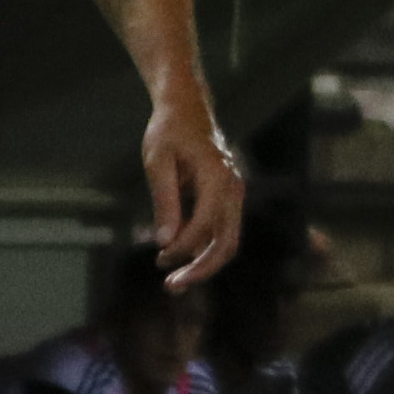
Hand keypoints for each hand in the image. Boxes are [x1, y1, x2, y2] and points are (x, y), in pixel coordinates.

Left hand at [145, 100, 245, 287]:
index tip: (159, 257)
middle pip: (226, 243)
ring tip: (174, 280)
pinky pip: (221, 231)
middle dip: (201, 269)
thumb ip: (164, 201)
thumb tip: (165, 242)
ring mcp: (235, 193)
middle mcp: (233, 188)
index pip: (205, 225)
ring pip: (227, 241)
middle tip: (172, 286)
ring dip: (203, 264)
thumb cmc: (169, 131)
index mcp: (217, 176)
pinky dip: (202, 248)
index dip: (182, 248)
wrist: (187, 107)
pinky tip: (179, 256)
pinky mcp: (228, 198)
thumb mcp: (158, 162)